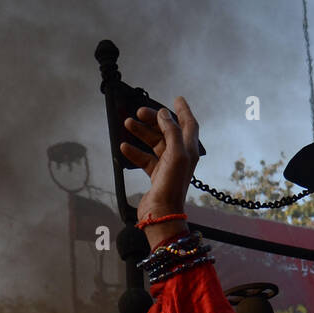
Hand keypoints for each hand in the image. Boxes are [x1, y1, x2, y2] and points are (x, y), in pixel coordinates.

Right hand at [120, 97, 199, 241]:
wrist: (162, 213)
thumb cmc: (172, 185)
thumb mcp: (176, 153)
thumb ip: (171, 131)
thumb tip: (164, 114)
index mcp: (189, 149)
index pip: (189, 124)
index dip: (183, 110)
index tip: (177, 98)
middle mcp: (180, 156)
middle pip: (168, 131)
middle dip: (155, 119)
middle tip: (140, 112)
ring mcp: (168, 166)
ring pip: (154, 143)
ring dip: (141, 133)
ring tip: (127, 124)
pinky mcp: (156, 176)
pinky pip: (145, 159)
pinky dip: (135, 152)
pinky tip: (124, 147)